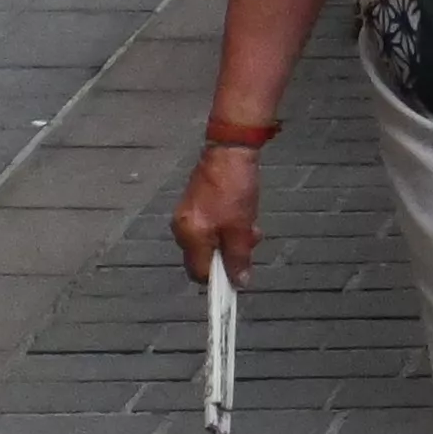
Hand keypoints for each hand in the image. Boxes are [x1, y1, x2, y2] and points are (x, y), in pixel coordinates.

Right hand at [171, 147, 261, 283]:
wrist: (230, 150)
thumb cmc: (234, 188)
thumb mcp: (241, 228)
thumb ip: (238, 257)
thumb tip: (239, 283)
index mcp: (190, 237)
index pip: (199, 273)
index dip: (220, 278)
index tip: (239, 275)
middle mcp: (182, 229)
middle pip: (204, 257)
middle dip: (229, 255)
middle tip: (250, 241)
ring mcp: (186, 215)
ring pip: (210, 241)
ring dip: (231, 239)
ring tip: (250, 225)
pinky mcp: (194, 204)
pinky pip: (209, 226)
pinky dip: (226, 226)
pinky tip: (241, 214)